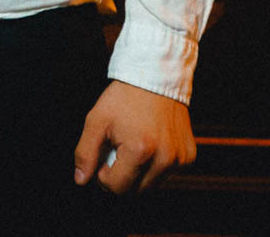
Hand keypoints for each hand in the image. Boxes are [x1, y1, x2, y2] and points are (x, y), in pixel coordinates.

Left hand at [72, 80, 195, 194]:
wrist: (156, 77)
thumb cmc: (124, 98)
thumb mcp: (96, 120)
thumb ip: (85, 153)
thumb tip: (81, 180)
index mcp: (140, 151)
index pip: (117, 187)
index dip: (103, 176)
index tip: (103, 157)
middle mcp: (164, 159)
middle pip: (135, 191)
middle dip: (121, 177)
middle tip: (117, 151)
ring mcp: (180, 159)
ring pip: (152, 185)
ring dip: (139, 173)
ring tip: (133, 146)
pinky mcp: (188, 156)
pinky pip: (167, 174)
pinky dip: (155, 166)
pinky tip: (149, 144)